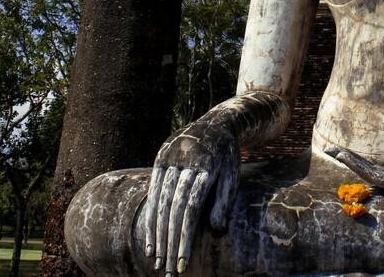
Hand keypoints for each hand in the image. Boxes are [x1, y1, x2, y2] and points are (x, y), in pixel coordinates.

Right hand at [141, 118, 238, 274]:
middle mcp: (186, 160)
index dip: (184, 236)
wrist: (218, 122)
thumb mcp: (233, 175)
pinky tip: (150, 235)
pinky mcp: (160, 156)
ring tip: (156, 258)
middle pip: (173, 207)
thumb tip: (216, 231)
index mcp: (207, 166)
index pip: (191, 208)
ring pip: (159, 200)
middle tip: (168, 268)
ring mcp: (170, 156)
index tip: (183, 261)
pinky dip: (150, 213)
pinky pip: (152, 189)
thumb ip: (224, 201)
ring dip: (156, 232)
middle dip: (169, 240)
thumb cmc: (229, 156)